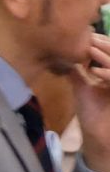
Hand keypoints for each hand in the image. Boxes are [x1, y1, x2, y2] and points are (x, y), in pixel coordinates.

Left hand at [70, 34, 109, 171]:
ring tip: (91, 51)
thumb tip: (65, 58)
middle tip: (90, 38)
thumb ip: (78, 72)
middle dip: (106, 45)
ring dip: (107, 57)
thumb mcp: (82, 88)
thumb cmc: (92, 112)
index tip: (87, 36)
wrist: (97, 135)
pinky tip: (95, 72)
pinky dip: (109, 74)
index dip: (102, 43)